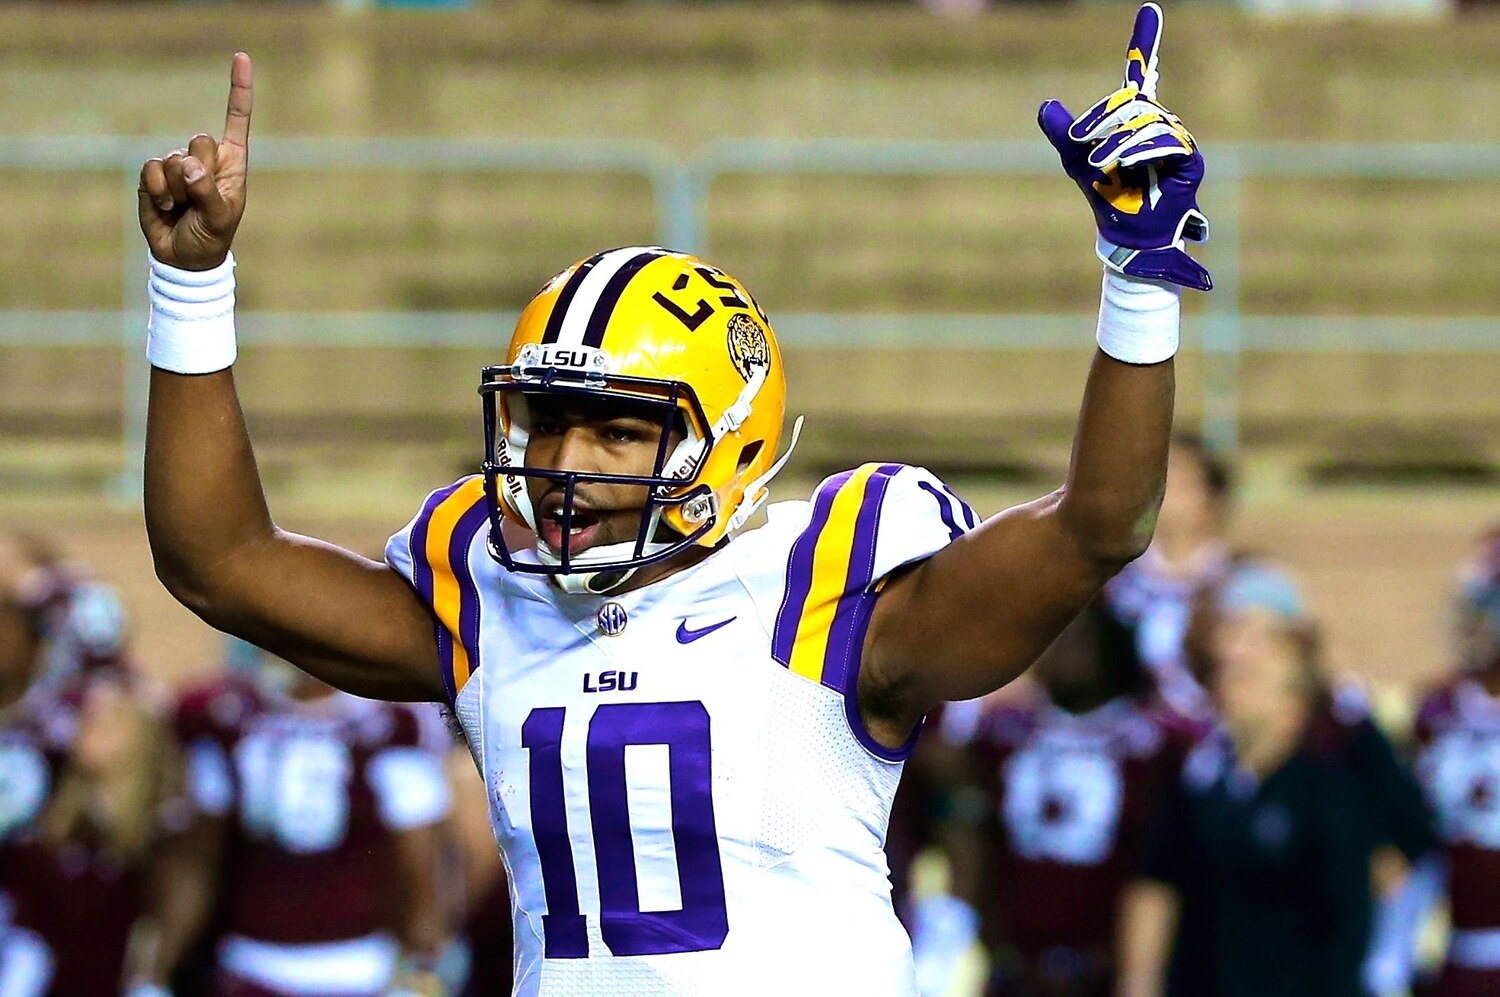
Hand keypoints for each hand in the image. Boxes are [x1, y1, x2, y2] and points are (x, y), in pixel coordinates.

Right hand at [138, 52, 253, 270]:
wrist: (183, 257)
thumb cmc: (211, 236)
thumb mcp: (219, 218)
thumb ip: (207, 192)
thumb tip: (187, 167)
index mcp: (231, 163)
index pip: (236, 121)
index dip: (238, 90)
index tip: (241, 57)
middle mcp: (205, 159)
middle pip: (198, 141)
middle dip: (198, 173)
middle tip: (200, 199)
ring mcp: (177, 165)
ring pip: (171, 159)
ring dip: (176, 189)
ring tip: (183, 207)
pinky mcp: (154, 175)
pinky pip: (149, 170)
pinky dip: (156, 191)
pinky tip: (165, 206)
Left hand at [1037, 4, 1211, 290]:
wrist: (1126, 233)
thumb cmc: (1104, 197)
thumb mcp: (1075, 161)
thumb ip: (1064, 133)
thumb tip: (1046, 104)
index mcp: (1132, 119)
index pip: (1140, 72)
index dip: (1144, 42)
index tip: (1149, 10)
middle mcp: (1158, 123)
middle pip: (1134, 101)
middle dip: (1104, 118)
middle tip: (1080, 143)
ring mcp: (1176, 140)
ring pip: (1149, 121)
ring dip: (1117, 140)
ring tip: (1098, 163)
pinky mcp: (1190, 160)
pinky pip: (1170, 141)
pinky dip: (1144, 150)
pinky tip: (1125, 163)